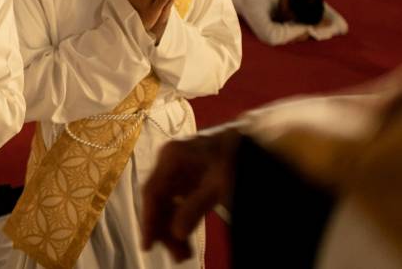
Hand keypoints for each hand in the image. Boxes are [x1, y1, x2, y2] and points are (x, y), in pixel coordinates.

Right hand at [141, 129, 240, 261]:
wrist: (253, 143)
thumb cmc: (236, 158)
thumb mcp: (218, 184)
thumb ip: (194, 208)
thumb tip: (176, 234)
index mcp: (172, 157)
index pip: (152, 192)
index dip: (148, 220)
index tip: (148, 245)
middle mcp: (169, 163)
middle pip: (158, 201)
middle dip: (165, 229)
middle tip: (177, 256)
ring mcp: (177, 171)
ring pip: (167, 205)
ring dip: (172, 229)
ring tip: (184, 255)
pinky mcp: (187, 180)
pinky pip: (177, 204)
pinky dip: (181, 221)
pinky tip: (186, 240)